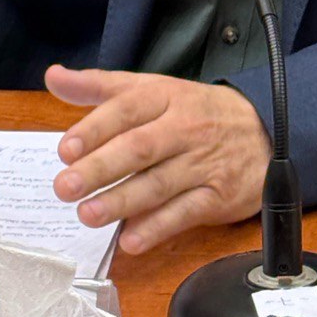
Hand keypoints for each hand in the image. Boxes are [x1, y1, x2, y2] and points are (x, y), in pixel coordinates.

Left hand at [46, 65, 270, 253]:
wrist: (263, 129)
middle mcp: (183, 128)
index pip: (126, 109)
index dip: (95, 129)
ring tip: (87, 215)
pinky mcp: (218, 196)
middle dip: (100, 169)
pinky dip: (157, 228)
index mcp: (164, 97)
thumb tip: (53, 76)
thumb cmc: (194, 110)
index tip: (65, 150)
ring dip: (121, 201)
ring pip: (159, 183)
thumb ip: (99, 86)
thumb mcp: (151, 88)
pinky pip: (186, 213)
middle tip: (64, 187)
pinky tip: (129, 240)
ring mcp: (202, 163)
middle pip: (139, 148)